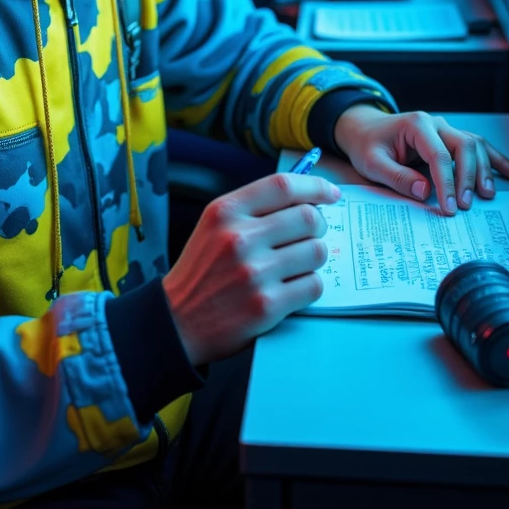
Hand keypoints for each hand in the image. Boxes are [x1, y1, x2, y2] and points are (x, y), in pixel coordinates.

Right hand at [162, 171, 339, 364]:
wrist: (178, 322)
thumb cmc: (203, 270)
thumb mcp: (215, 225)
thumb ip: (254, 208)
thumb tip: (307, 197)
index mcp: (225, 211)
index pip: (283, 186)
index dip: (315, 187)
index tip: (330, 194)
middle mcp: (239, 238)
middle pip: (307, 217)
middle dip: (319, 226)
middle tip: (312, 234)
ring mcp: (254, 273)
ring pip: (317, 251)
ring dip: (315, 257)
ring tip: (299, 263)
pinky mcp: (267, 305)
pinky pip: (313, 285)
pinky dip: (310, 284)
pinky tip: (292, 286)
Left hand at [333, 105, 508, 212]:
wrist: (364, 129)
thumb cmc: (367, 145)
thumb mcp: (372, 163)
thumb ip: (398, 177)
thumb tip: (426, 192)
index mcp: (416, 125)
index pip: (439, 155)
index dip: (447, 183)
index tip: (450, 208)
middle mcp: (436, 123)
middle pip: (464, 146)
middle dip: (468, 176)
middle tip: (466, 204)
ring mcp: (446, 129)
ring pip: (475, 145)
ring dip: (485, 170)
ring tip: (488, 194)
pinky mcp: (451, 138)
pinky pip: (478, 147)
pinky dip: (496, 160)